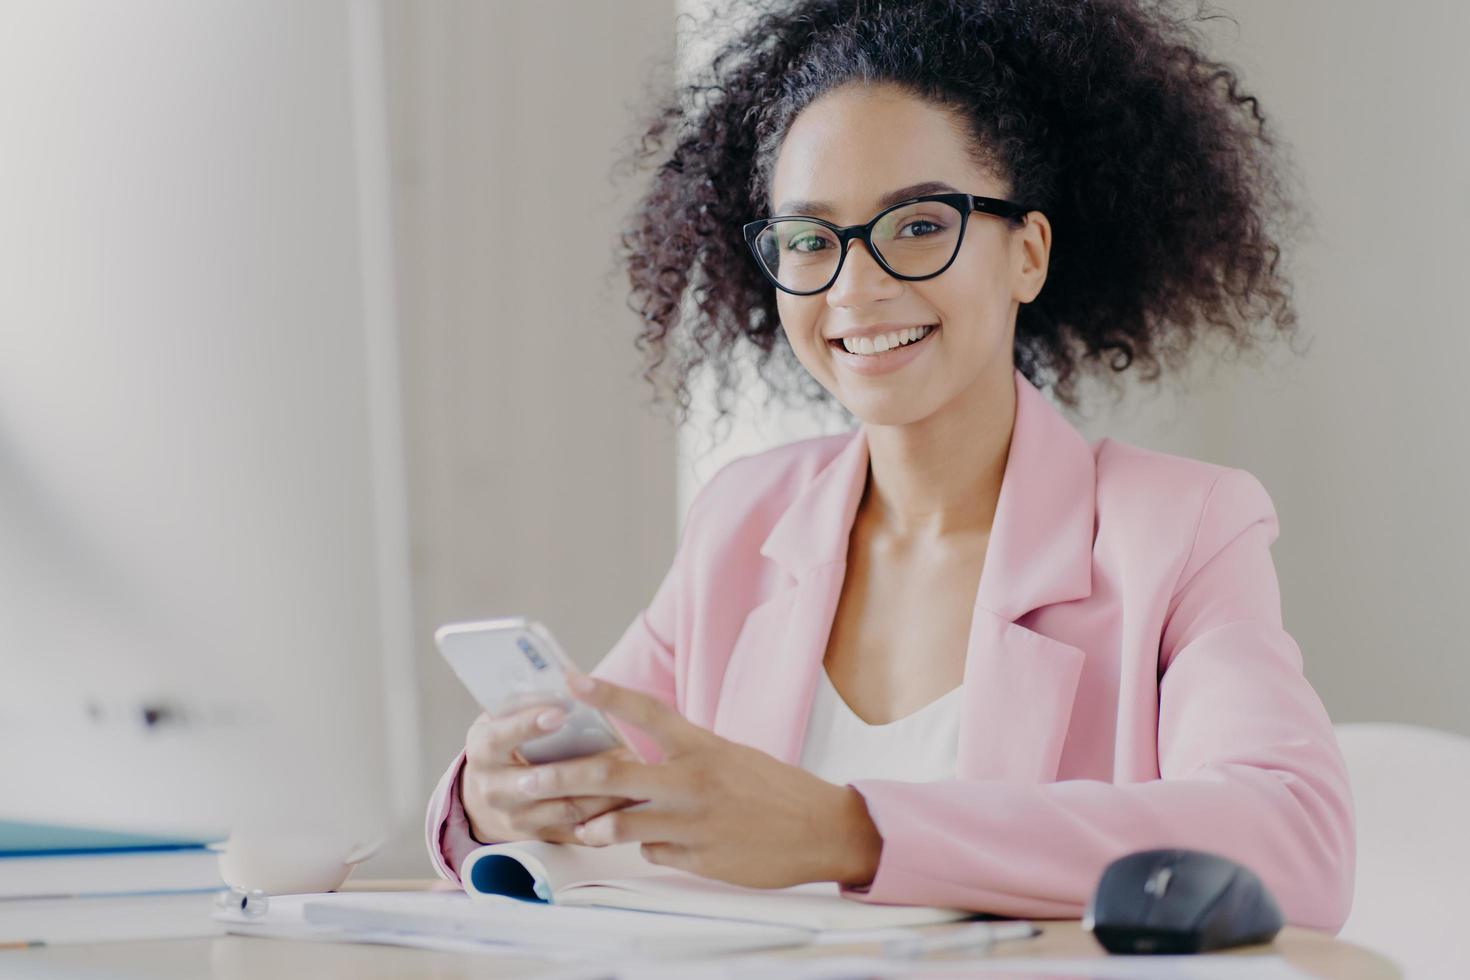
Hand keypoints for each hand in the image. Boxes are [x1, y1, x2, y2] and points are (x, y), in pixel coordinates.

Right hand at [458, 704, 638, 844]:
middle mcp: (495, 790)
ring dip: (607, 791)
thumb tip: (567, 681)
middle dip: (585, 767)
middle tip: (622, 748)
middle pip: (542, 781)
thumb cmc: (505, 740)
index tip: (559, 713)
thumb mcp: (503, 716)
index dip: (528, 726)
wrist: (489, 791)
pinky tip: (634, 796)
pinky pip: (582, 831)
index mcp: (483, 753)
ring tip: (637, 769)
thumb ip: (526, 701)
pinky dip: (610, 815)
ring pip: (569, 808)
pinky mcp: (543, 836)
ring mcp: (518, 818)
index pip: (500, 738)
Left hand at [512, 670, 882, 888]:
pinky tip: (659, 844)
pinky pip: (653, 853)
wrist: (823, 829)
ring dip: (593, 826)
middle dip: (564, 777)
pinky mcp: (698, 858)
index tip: (571, 680)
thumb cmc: (776, 789)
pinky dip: (648, 848)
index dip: (607, 695)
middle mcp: (693, 781)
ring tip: (578, 827)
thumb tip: (640, 771)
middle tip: (528, 777)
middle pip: (614, 776)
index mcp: (702, 747)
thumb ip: (684, 759)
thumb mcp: (729, 757)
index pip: (647, 712)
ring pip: (622, 824)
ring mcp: (693, 823)